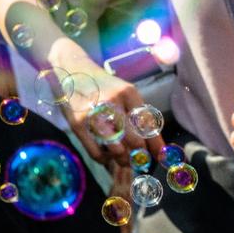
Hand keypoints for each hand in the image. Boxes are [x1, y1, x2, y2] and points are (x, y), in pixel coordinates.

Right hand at [51, 64, 165, 165]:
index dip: (156, 145)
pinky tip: (106, 153)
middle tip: (139, 158)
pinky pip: (96, 153)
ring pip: (117, 150)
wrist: (72, 72)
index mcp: (128, 93)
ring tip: (123, 158)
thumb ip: (138, 115)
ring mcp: (93, 114)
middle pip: (135, 140)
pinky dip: (105, 159)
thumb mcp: (124, 93)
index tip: (160, 156)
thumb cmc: (103, 87)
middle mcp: (111, 102)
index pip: (148, 125)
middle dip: (140, 154)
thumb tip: (155, 147)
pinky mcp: (78, 125)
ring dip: (123, 159)